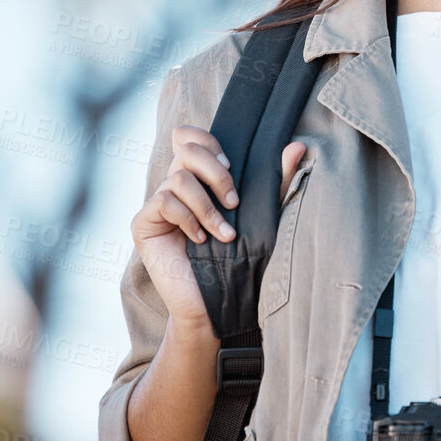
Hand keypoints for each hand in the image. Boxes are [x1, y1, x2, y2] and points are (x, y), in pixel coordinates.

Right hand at [130, 127, 308, 331]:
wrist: (217, 303)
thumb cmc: (239, 259)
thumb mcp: (262, 214)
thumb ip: (276, 181)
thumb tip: (297, 146)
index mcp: (198, 179)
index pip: (189, 137)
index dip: (208, 141)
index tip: (233, 166)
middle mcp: (174, 186)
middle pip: (186, 148)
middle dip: (217, 172)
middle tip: (234, 202)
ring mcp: (156, 204)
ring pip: (179, 178)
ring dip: (208, 207)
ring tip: (224, 233)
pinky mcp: (143, 224)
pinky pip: (164, 202)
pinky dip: (189, 219)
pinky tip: (201, 241)